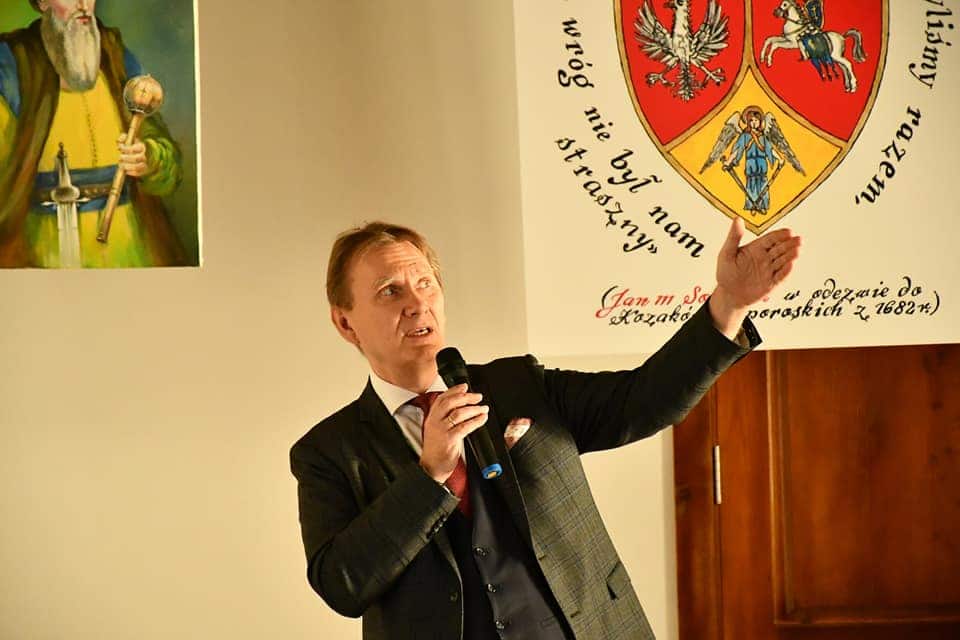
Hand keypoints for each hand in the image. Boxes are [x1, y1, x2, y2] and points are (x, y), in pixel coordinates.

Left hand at [117, 133, 150, 176]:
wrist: (141, 155)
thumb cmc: (132, 146)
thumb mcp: (128, 139)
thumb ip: (123, 138)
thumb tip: (119, 142)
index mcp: (142, 147)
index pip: (134, 149)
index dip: (125, 149)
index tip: (120, 147)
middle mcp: (144, 156)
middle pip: (136, 158)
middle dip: (126, 158)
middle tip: (120, 157)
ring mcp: (144, 164)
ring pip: (137, 167)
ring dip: (127, 166)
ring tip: (121, 165)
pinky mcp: (143, 171)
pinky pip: (137, 173)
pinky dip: (130, 172)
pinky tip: (126, 170)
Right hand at [419, 384, 488, 483]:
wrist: (431, 467)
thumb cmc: (436, 448)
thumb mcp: (437, 429)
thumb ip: (445, 417)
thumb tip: (461, 405)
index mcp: (432, 417)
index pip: (442, 398)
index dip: (454, 390)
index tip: (464, 386)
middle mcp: (435, 421)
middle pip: (451, 402)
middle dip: (466, 397)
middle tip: (478, 397)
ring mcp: (441, 430)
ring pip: (459, 413)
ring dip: (474, 409)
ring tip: (483, 409)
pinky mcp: (449, 440)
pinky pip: (464, 427)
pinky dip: (475, 421)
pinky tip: (482, 419)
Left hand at [709, 217, 800, 337]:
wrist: (728, 294)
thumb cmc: (726, 273)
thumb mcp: (727, 253)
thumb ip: (734, 236)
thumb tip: (737, 219)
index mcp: (756, 248)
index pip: (771, 239)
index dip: (780, 235)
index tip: (789, 232)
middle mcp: (766, 258)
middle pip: (780, 248)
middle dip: (790, 244)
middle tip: (798, 239)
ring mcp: (770, 270)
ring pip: (783, 261)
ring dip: (791, 256)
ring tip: (797, 251)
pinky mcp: (772, 283)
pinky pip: (780, 277)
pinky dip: (786, 271)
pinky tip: (791, 265)